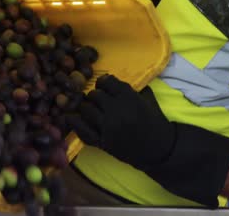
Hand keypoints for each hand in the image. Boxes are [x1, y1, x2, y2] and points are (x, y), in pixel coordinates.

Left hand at [68, 74, 228, 207]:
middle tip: (97, 100)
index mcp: (128, 96)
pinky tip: (69, 117)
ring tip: (89, 109)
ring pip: (86, 109)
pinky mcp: (102, 141)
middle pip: (94, 95)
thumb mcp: (148, 98)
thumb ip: (132, 88)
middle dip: (94, 96)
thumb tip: (115, 81)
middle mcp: (116, 109)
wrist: (159, 148)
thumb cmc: (155, 121)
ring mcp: (107, 126)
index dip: (103, 82)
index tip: (103, 86)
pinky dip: (74, 122)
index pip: (106, 81)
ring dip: (86, 107)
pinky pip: (82, 130)